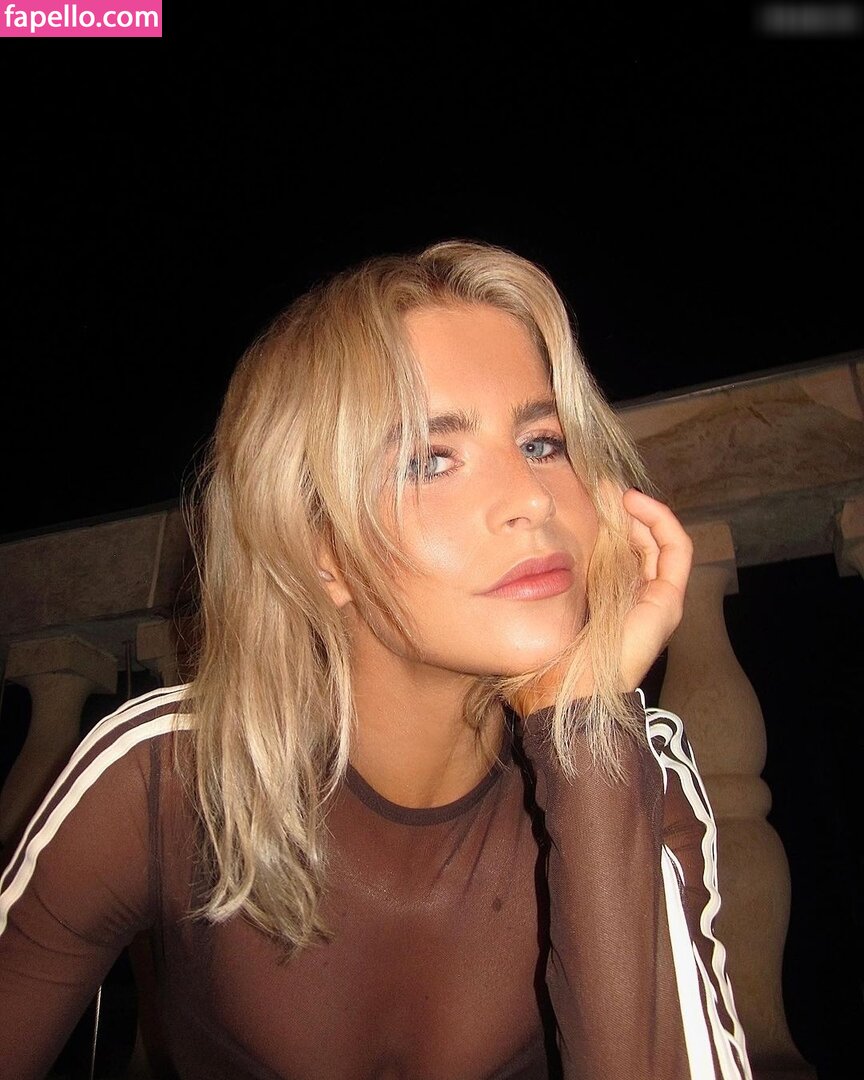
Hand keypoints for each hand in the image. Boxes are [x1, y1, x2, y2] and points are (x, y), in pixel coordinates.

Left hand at [509, 489, 692, 714]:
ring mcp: (657, 601)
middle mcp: (638, 599)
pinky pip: (676, 548)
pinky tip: (633, 502)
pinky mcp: (667, 601)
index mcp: (613, 601)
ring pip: (661, 539)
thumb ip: (544, 583)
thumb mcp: (543, 608)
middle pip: (641, 540)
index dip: (608, 519)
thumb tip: (523, 552)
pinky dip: (660, 520)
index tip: (586, 493)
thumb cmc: (546, 660)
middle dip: (623, 509)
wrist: (564, 694)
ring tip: (614, 490)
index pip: (621, 549)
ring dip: (641, 508)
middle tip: (599, 484)